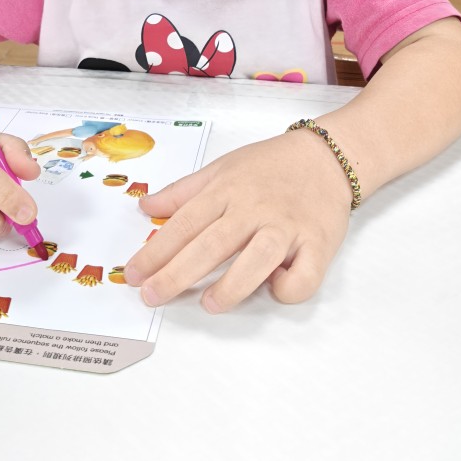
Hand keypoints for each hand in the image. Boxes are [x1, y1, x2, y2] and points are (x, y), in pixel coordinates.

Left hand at [123, 130, 352, 312]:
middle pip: (211, 245)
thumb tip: (145, 206)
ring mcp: (287, 227)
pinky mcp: (318, 244)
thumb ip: (184, 191)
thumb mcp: (222, 167)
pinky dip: (288, 288)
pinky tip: (273, 287)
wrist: (326, 156)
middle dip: (176, 274)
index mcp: (227, 190)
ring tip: (208, 304)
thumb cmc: (269, 165)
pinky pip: (303, 276)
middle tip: (152, 296)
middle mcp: (254, 208)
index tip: (134, 273)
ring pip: (256, 260)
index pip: (184, 223)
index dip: (156, 250)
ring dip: (230, 287)